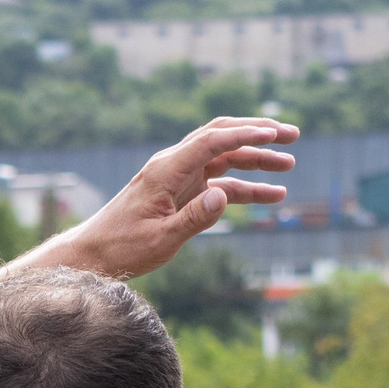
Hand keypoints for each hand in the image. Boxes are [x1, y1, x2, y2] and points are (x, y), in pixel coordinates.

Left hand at [55, 116, 298, 280]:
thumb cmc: (122, 246)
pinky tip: (272, 195)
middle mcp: (174, 166)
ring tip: (289, 164)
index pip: (211, 141)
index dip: (244, 135)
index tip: (274, 136)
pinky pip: (220, 184)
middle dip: (257, 133)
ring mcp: (180, 178)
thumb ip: (193, 218)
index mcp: (166, 170)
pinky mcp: (184, 193)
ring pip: (225, 159)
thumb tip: (223, 197)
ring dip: (256, 159)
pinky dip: (245, 187)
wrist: (96, 254)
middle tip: (292, 134)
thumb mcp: (160, 238)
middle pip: (221, 137)